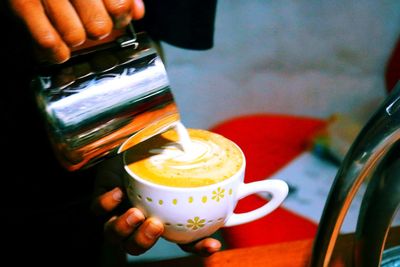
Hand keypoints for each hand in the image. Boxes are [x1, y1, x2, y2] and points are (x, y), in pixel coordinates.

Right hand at [9, 0, 144, 63]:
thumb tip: (138, 12)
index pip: (119, 7)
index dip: (119, 17)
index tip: (114, 18)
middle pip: (99, 27)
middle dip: (96, 30)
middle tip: (87, 23)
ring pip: (75, 37)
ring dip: (74, 39)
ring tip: (68, 31)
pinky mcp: (20, 3)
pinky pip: (48, 41)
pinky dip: (55, 51)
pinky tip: (56, 48)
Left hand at [91, 156, 221, 256]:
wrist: (128, 144)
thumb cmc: (156, 153)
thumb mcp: (177, 157)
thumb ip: (193, 161)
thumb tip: (220, 157)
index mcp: (162, 217)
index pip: (182, 240)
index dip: (198, 246)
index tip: (213, 244)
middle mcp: (138, 219)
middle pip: (137, 245)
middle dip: (145, 240)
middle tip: (156, 224)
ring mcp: (117, 211)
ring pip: (114, 235)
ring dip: (125, 229)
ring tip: (136, 212)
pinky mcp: (101, 199)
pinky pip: (98, 210)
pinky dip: (107, 204)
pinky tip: (118, 192)